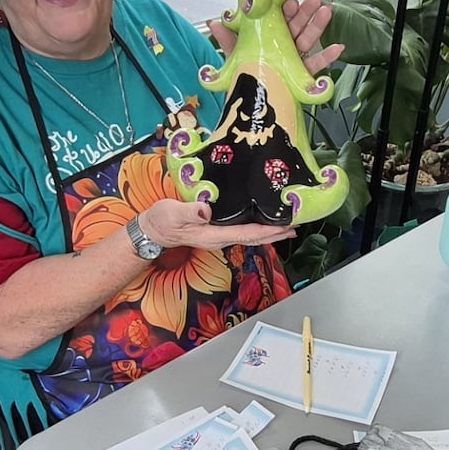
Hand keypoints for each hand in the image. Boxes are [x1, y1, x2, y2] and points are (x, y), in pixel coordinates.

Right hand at [139, 199, 295, 250]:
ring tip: (287, 225)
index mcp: (214, 235)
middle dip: (276, 233)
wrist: (151, 230)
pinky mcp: (216, 231)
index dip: (268, 231)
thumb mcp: (172, 213)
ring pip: (251, 236)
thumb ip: (189, 212)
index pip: (248, 234)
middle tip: (297, 226)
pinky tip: (264, 223)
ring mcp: (219, 236)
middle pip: (254, 238)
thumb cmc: (161, 220)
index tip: (286, 227)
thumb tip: (206, 210)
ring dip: (270, 232)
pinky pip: (243, 231)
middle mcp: (220, 238)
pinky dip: (258, 228)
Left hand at [208, 0, 344, 77]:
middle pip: (296, 26)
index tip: (290, 1)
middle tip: (315, 0)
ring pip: (308, 40)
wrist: (252, 108)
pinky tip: (337, 48)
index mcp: (267, 39)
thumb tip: (214, 22)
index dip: (284, 10)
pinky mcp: (303, 76)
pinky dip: (328, 57)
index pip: (277, 20)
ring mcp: (294, 60)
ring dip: (318, 26)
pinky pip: (316, 65)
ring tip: (327, 12)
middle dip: (306, 12)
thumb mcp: (236, 58)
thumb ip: (228, 40)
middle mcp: (282, 47)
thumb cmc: (246, 79)